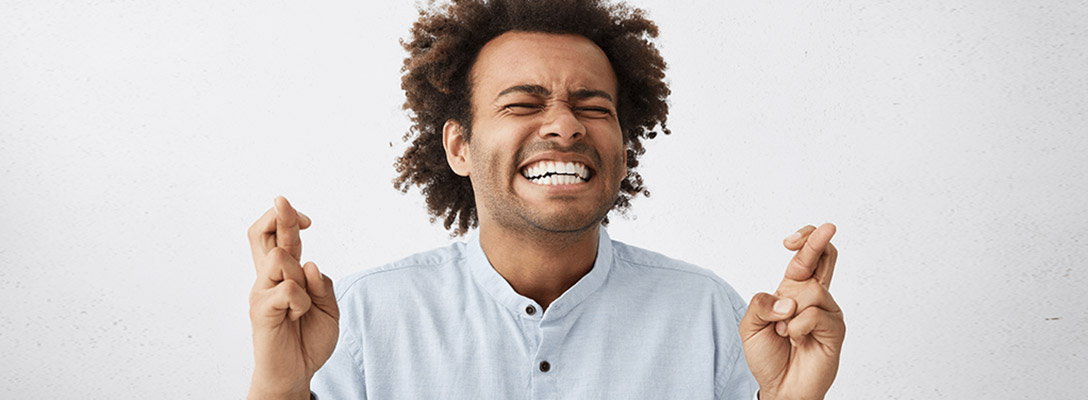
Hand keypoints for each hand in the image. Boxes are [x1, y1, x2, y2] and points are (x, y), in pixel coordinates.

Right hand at [247, 196, 338, 399]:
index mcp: (285, 274)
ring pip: (279, 259)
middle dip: (278, 214)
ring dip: (299, 274)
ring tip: (302, 303)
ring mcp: (262, 292)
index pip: (278, 236)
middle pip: (262, 234)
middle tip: (283, 201)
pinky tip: (297, 315)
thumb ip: (323, 285)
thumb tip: (311, 264)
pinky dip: (301, 300)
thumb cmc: (310, 338)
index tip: (308, 220)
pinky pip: (287, 290)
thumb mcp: (329, 308)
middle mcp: (268, 278)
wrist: (298, 371)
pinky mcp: (261, 310)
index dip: (288, 219)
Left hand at [740, 223, 844, 399]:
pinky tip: (796, 340)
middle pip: (825, 257)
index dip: (806, 240)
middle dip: (820, 239)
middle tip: (828, 227)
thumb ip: (760, 304)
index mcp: (793, 290)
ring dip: (790, 312)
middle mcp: (814, 297)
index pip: (807, 257)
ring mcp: (828, 312)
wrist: (780, 387)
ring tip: (786, 332)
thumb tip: (787, 300)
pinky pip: (814, 314)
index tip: (790, 240)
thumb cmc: (767, 356)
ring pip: (812, 290)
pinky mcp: (836, 329)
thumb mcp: (750, 326)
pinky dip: (797, 328)